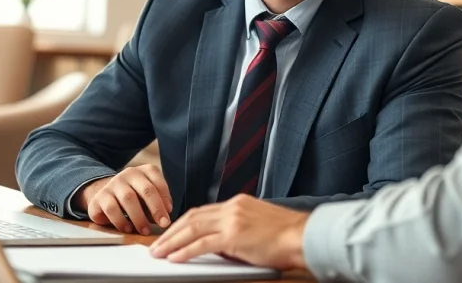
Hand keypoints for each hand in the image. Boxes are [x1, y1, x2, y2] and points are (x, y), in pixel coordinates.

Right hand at [79, 165, 172, 234]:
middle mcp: (129, 173)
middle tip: (163, 224)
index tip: (169, 213)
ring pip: (129, 198)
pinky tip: (128, 229)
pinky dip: (121, 221)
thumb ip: (158, 202)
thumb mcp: (147, 196)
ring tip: (145, 230)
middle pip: (146, 189)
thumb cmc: (134, 198)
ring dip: (139, 217)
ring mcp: (113, 184)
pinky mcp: (99, 197)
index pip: (157, 181)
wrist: (105, 195)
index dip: (165, 198)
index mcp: (144, 171)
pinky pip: (111, 209)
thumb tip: (166, 214)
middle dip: (156, 208)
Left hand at [149, 194, 307, 270]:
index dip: (184, 223)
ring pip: (193, 229)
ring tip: (159, 252)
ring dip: (172, 241)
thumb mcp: (258, 226)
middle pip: (192, 217)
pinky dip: (185, 251)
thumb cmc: (287, 237)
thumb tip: (219, 244)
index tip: (172, 233)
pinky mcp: (234, 235)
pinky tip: (175, 258)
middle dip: (172, 232)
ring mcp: (233, 219)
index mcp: (238, 203)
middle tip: (157, 244)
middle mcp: (233, 207)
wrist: (304, 237)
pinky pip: (202, 244)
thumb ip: (237, 230)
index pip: (202, 211)